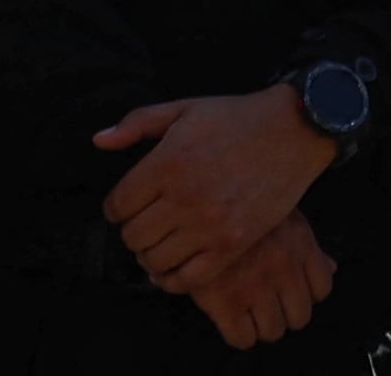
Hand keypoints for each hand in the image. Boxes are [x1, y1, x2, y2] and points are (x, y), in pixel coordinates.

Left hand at [93, 87, 339, 294]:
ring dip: (149, 255)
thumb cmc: (235, 118)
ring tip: (158, 243)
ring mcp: (210, 224)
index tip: (125, 206)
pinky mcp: (233, 244)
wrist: (292, 131)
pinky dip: (172, 280)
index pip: (118, 205)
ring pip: (155, 260)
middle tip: (141, 224)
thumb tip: (98, 141)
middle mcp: (185, 197)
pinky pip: (188, 278)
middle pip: (133, 236)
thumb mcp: (183, 109)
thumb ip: (136, 123)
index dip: (115, 208)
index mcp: (168, 161)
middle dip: (131, 232)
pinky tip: (172, 267)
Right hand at [181, 210, 338, 348]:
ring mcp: (255, 285)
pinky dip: (237, 333)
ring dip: (260, 324)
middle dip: (283, 311)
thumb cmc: (236, 198)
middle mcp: (284, 266)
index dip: (306, 292)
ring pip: (273, 331)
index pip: (323, 287)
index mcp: (300, 241)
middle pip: (300, 316)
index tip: (288, 288)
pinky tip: (228, 315)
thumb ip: (305, 243)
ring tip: (244, 307)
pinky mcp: (225, 301)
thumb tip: (331, 267)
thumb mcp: (277, 210)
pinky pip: (243, 338)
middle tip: (264, 300)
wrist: (193, 195)